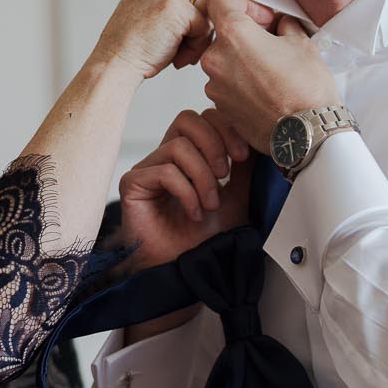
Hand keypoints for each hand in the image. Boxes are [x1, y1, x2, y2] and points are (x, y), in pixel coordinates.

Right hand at [91, 0, 276, 80]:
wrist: (114, 65)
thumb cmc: (136, 47)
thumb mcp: (155, 12)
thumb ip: (180, 0)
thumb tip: (218, 6)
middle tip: (240, 13)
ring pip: (206, 7)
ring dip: (202, 35)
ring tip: (183, 54)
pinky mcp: (173, 6)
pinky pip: (202, 25)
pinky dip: (196, 45)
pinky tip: (178, 58)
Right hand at [115, 108, 252, 269]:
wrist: (186, 269)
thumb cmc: (206, 238)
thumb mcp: (237, 196)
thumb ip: (243, 167)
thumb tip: (255, 137)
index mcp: (190, 154)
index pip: (204, 117)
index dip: (225, 128)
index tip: (243, 156)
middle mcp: (165, 156)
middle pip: (187, 119)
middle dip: (214, 143)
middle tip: (225, 174)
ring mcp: (147, 168)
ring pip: (178, 147)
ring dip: (202, 177)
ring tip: (209, 205)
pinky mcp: (133, 184)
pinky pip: (164, 171)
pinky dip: (186, 192)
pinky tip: (193, 213)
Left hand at [198, 0, 340, 149]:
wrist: (306, 134)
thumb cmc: (306, 91)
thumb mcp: (302, 43)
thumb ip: (284, 25)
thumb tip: (279, 22)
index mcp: (234, 35)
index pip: (221, 2)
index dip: (243, 4)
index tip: (261, 17)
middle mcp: (216, 59)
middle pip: (222, 34)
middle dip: (245, 35)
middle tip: (271, 44)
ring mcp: (214, 85)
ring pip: (224, 61)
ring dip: (242, 61)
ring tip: (270, 71)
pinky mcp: (219, 106)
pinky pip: (226, 84)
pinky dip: (241, 83)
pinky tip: (264, 90)